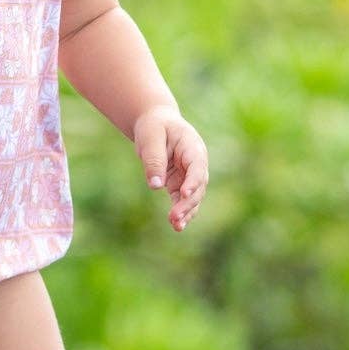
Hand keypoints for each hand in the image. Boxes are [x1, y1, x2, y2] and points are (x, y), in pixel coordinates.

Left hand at [132, 106, 207, 230]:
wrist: (155, 123)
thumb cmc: (154, 126)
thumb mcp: (151, 137)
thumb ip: (154, 160)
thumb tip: (155, 186)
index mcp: (193, 147)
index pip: (197, 167)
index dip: (193, 181)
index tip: (184, 193)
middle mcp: (196, 163)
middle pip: (197, 186)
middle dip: (187, 203)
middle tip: (174, 217)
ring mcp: (189, 175)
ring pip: (193, 197)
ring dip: (186, 211)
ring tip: (176, 226)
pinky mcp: (179, 184)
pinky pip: (183, 200)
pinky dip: (181, 212)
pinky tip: (177, 225)